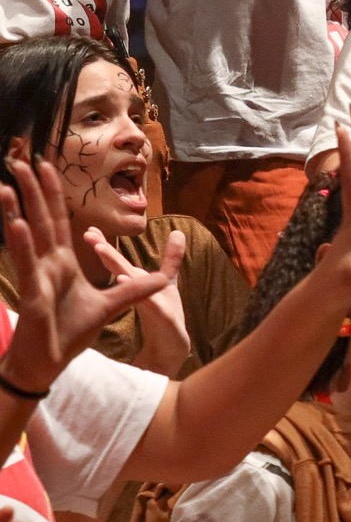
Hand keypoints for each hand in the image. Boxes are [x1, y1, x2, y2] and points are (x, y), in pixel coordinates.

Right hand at [0, 156, 175, 394]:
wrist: (49, 363)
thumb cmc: (69, 332)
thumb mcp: (111, 305)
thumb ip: (137, 288)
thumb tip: (164, 275)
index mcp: (62, 263)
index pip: (58, 221)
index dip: (54, 195)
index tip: (49, 166)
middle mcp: (46, 265)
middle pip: (41, 220)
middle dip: (34, 190)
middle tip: (22, 159)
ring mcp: (37, 278)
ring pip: (27, 237)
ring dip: (18, 210)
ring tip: (9, 184)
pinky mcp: (32, 296)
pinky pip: (28, 266)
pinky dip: (21, 245)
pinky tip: (17, 224)